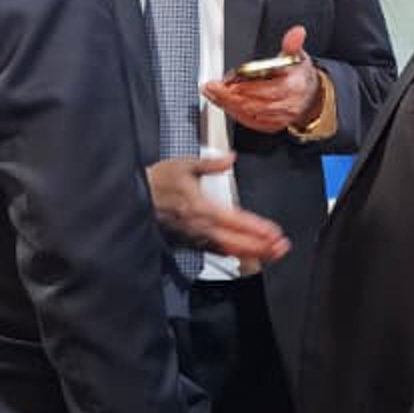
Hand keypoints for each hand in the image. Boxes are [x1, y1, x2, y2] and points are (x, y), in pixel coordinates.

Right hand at [146, 154, 289, 261]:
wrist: (131, 200)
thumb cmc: (155, 182)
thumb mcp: (183, 165)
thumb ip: (210, 163)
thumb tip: (230, 158)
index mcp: (201, 207)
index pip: (236, 221)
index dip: (256, 229)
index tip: (274, 233)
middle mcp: (200, 227)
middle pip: (236, 241)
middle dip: (261, 246)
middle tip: (281, 248)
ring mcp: (194, 238)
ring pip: (227, 249)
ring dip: (250, 252)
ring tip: (270, 254)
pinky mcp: (188, 243)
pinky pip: (214, 251)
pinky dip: (232, 253)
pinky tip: (244, 254)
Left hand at [202, 26, 323, 132]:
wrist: (311, 96)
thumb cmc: (299, 75)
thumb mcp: (297, 56)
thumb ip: (293, 43)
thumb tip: (297, 32)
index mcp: (293, 85)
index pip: (267, 88)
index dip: (246, 86)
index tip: (228, 80)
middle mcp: (287, 104)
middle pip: (254, 104)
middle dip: (230, 96)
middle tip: (212, 87)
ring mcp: (280, 117)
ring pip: (249, 114)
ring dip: (228, 105)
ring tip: (212, 94)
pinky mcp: (272, 126)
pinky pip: (250, 122)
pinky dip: (235, 114)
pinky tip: (224, 104)